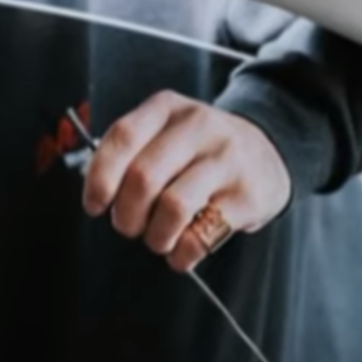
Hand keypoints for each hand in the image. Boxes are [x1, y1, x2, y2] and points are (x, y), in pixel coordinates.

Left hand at [83, 90, 290, 272]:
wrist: (267, 152)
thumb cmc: (198, 151)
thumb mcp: (165, 134)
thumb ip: (130, 155)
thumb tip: (98, 196)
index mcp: (166, 108)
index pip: (122, 137)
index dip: (100, 177)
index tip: (94, 205)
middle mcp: (199, 126)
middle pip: (142, 177)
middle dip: (126, 215)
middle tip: (129, 227)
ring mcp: (227, 159)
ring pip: (172, 207)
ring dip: (155, 237)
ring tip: (158, 240)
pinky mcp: (248, 195)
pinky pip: (202, 234)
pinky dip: (182, 253)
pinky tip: (182, 251)